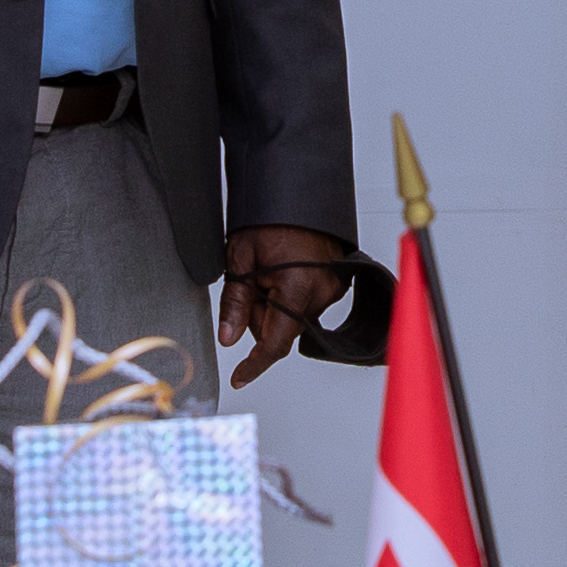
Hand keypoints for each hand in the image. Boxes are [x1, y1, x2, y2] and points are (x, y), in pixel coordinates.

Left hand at [218, 225, 350, 384]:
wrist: (295, 189)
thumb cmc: (269, 217)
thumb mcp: (240, 259)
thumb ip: (235, 303)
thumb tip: (229, 337)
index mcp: (298, 287)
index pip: (276, 342)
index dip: (255, 364)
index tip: (240, 377)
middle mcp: (322, 291)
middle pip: (282, 329)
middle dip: (260, 316)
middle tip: (249, 282)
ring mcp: (333, 287)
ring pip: (294, 317)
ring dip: (276, 305)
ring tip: (267, 269)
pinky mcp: (337, 282)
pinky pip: (308, 303)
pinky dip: (290, 295)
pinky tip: (283, 270)